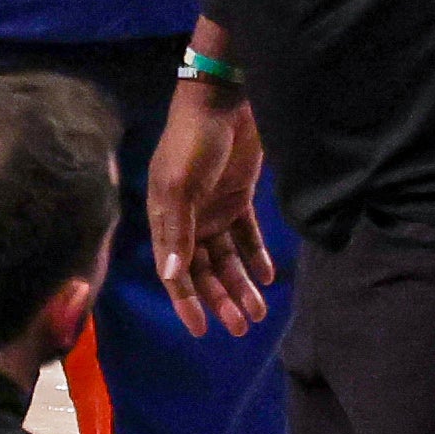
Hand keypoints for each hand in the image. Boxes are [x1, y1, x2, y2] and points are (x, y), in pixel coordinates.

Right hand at [146, 78, 270, 339]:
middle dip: (221, 300)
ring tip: (257, 311)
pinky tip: (268, 276)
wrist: (223, 103)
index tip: (203, 330)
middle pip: (204, 272)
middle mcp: (189, 222)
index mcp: (166, 222)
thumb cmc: (192, 143)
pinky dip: (256, 256)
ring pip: (227, 259)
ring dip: (241, 284)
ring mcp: (214, 210)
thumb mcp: (180, 186)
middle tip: (242, 327)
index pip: (175, 274)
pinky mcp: (239, 197)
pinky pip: (247, 236)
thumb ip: (178, 230)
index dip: (187, 303)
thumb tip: (173, 275)